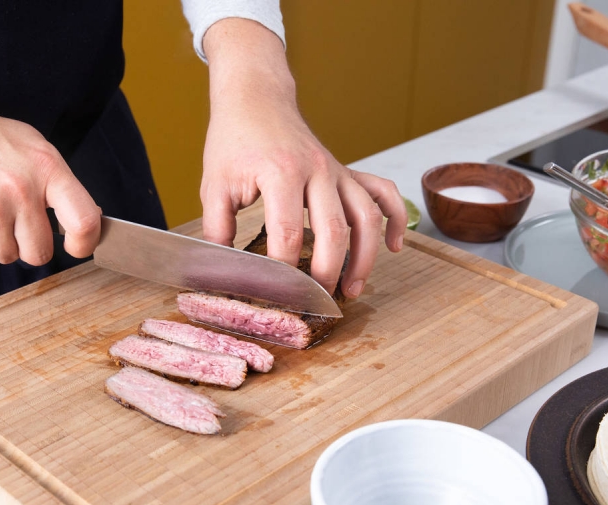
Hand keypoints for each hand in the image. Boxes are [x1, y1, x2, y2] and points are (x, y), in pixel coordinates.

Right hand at [0, 74, 100, 264]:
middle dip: (29, 244)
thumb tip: (89, 218)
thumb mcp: (31, 146)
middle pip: (40, 253)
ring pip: (8, 256)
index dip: (85, 243)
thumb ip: (61, 183)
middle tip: (13, 220)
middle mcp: (21, 192)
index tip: (76, 246)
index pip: (84, 220)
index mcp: (46, 169)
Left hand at [200, 19, 406, 297]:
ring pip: (366, 217)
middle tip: (317, 302)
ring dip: (364, 257)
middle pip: (334, 231)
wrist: (256, 99)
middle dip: (327, 272)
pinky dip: (393, 220)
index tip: (276, 293)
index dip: (283, 269)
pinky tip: (393, 247)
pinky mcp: (346, 172)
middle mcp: (316, 171)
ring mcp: (336, 171)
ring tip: (353, 289)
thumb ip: (217, 229)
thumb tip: (221, 271)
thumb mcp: (214, 185)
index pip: (288, 233)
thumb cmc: (234, 140)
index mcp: (281, 173)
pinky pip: (382, 193)